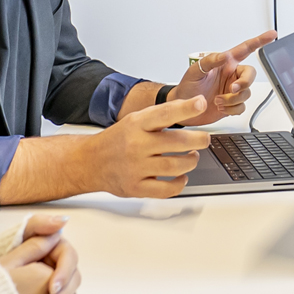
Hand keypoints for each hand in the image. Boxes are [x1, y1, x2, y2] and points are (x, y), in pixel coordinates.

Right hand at [83, 96, 211, 197]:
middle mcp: (136, 145)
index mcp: (136, 125)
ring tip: (192, 156)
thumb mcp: (134, 120)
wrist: (89, 162)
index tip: (200, 104)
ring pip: (176, 166)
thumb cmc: (117, 140)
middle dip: (198, 140)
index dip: (185, 108)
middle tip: (204, 139)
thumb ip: (160, 116)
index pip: (164, 113)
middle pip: (177, 142)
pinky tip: (181, 176)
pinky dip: (179, 183)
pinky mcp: (136, 188)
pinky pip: (166, 190)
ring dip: (191, 161)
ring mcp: (135, 168)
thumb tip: (193, 107)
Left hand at [169, 30, 276, 126]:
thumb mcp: (194, 71)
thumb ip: (210, 61)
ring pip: (246, 93)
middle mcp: (231, 75)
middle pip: (250, 75)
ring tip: (218, 101)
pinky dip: (232, 109)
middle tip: (232, 89)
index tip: (271, 35)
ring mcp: (232, 90)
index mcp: (225, 63)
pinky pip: (241, 107)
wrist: (182, 110)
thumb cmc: (186, 87)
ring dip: (233, 99)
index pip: (245, 49)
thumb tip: (223, 56)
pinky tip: (220, 107)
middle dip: (244, 83)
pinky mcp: (231, 104)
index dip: (259, 41)